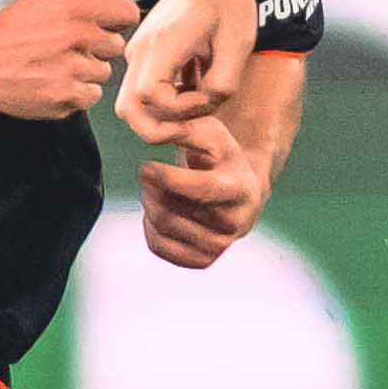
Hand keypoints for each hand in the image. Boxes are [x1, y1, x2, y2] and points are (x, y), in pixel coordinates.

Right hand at [0, 0, 139, 120]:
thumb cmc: (11, 28)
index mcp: (76, 7)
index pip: (128, 13)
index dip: (117, 20)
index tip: (105, 25)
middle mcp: (77, 37)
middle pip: (116, 45)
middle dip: (98, 46)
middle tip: (70, 46)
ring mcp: (73, 70)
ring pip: (104, 72)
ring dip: (86, 70)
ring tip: (58, 64)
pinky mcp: (66, 98)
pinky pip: (91, 96)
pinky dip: (77, 92)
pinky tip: (56, 81)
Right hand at [117, 0, 255, 140]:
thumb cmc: (226, 1)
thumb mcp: (238, 45)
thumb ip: (223, 85)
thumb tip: (207, 107)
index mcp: (162, 46)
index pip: (151, 98)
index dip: (182, 111)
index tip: (208, 99)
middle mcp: (141, 52)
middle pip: (128, 110)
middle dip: (159, 129)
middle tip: (191, 127)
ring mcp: (138, 54)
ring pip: (132, 105)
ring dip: (163, 117)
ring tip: (196, 105)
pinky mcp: (143, 56)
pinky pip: (144, 92)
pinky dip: (165, 102)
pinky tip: (193, 87)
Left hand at [137, 112, 271, 269]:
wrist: (241, 189)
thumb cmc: (220, 156)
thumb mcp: (210, 132)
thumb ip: (185, 129)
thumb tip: (158, 133)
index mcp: (239, 188)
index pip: (199, 189)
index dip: (165, 178)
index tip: (146, 166)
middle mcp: (234, 222)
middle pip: (172, 212)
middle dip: (150, 190)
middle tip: (148, 175)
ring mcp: (220, 245)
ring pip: (163, 229)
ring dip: (149, 206)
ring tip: (153, 190)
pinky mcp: (204, 260)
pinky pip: (160, 247)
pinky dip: (150, 228)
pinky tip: (158, 211)